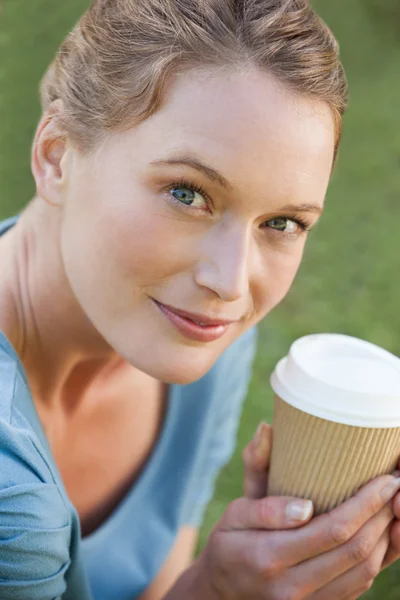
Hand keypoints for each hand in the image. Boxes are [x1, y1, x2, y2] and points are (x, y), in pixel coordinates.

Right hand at [192, 422, 399, 599]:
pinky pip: (359, 586)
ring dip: (385, 536)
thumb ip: (265, 506)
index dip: (366, 504)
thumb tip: (304, 503)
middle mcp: (292, 586)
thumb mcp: (233, 515)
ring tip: (393, 505)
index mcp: (269, 556)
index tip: (385, 479)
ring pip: (364, 572)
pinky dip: (378, 558)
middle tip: (395, 484)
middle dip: (382, 514)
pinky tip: (381, 533)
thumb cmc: (229, 545)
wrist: (221, 593)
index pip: (332, 530)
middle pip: (355, 551)